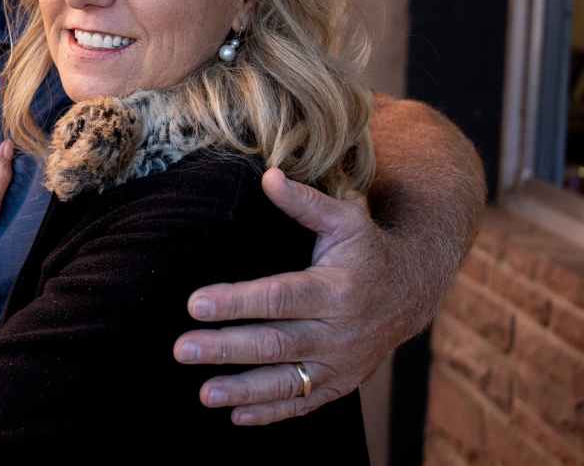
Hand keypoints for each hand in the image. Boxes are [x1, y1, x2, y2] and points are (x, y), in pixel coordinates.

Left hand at [172, 168, 410, 424]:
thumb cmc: (366, 249)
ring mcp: (341, 362)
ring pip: (288, 381)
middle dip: (227, 349)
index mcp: (337, 288)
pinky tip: (235, 416)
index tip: (195, 303)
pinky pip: (304, 403)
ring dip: (244, 390)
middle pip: (276, 343)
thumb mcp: (344, 219)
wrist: (411, 291)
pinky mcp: (340, 382)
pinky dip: (271, 413)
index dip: (237, 302)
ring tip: (204, 393)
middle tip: (182, 350)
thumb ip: (304, 202)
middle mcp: (340, 331)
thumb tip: (267, 176)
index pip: (279, 297)